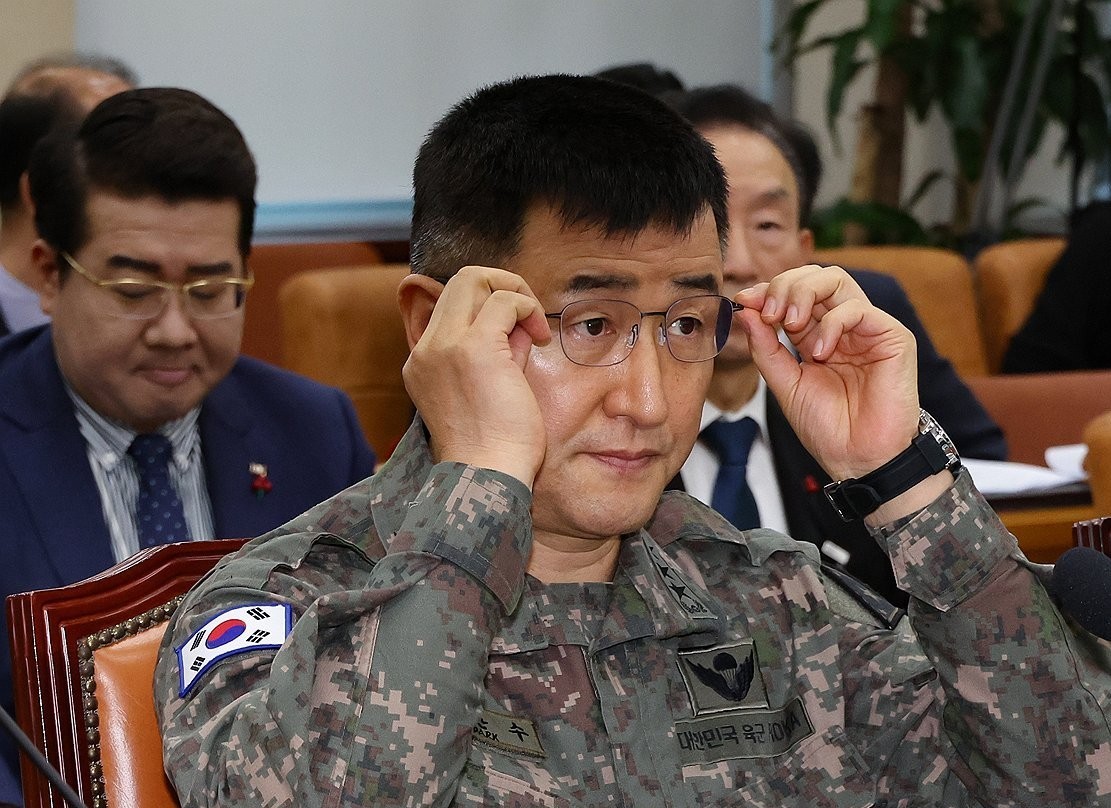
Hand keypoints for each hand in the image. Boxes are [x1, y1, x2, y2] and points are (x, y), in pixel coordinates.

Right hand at [401, 266, 551, 487]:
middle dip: (500, 285)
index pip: (448, 304)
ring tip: (534, 330)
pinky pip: (504, 301)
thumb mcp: (487, 388)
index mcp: (423, 362)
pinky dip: (527, 308)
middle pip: (458, 281)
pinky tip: (540, 336)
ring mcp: (446, 346)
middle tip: (527, 316)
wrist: (485, 476)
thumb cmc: (494, 447)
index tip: (513, 331)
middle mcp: (427, 349)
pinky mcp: (473, 348)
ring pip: (475, 279)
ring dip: (515, 293)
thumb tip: (517, 324)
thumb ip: (497, 351)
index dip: (485, 305)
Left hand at [734, 264, 919, 481]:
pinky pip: (857, 309)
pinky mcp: (892, 337)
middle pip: (815, 277)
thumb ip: (765, 348)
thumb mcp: (784, 383)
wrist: (858, 459)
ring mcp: (868, 329)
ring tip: (789, 324)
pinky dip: (831, 324)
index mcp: (817, 335)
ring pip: (836, 281)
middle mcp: (843, 327)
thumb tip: (746, 311)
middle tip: (768, 311)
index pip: (793, 293)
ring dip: (803, 294)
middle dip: (784, 285)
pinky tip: (820, 352)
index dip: (768, 290)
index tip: (745, 301)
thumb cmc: (826, 427)